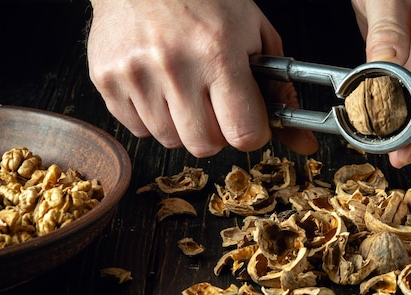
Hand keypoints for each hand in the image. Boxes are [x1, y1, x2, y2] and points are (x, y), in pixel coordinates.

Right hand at [86, 0, 316, 157]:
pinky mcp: (106, 80)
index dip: (251, 133)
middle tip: (214, 105)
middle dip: (217, 133)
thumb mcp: (253, 34)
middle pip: (205, 145)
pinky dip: (152, 117)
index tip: (248, 122)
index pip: (243, 133)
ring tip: (183, 89)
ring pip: (170, 140)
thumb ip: (279, 89)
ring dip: (183, 125)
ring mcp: (135, 74)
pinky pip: (137, 129)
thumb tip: (304, 142)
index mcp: (218, 52)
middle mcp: (174, 66)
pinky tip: (157, 87)